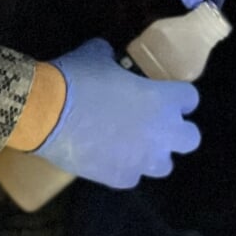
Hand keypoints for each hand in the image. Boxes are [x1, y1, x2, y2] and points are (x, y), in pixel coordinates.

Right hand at [35, 39, 199, 187]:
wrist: (44, 113)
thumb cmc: (76, 79)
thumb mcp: (97, 56)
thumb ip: (112, 58)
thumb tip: (108, 56)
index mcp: (162, 100)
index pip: (190, 99)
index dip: (177, 97)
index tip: (163, 96)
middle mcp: (161, 133)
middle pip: (190, 139)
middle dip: (176, 133)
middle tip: (155, 125)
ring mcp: (142, 160)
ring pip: (164, 165)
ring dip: (152, 154)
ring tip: (132, 146)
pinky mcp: (121, 179)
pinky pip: (132, 177)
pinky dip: (123, 169)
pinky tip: (107, 159)